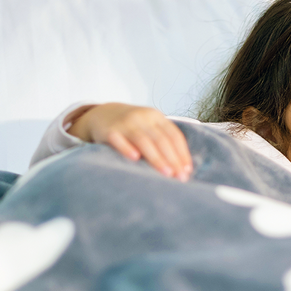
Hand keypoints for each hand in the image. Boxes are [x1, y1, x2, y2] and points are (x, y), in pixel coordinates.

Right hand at [68, 103, 192, 180]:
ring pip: (143, 141)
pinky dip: (127, 148)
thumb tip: (183, 168)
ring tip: (166, 173)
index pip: (174, 135)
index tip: (187, 170)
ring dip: (156, 158)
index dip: (182, 153)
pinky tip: (135, 158)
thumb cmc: (133, 127)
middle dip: (173, 159)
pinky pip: (119, 140)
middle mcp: (143, 117)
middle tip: (180, 177)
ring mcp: (126, 123)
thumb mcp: (150, 127)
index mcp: (156, 117)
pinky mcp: (110, 130)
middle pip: (161, 139)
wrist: (103, 113)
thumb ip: (164, 141)